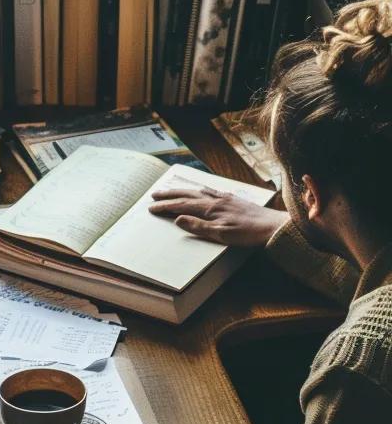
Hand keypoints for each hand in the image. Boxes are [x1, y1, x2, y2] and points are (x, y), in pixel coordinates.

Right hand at [148, 187, 288, 246]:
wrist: (273, 227)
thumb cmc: (248, 234)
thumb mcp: (221, 235)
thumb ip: (198, 226)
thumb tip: (178, 219)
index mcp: (209, 209)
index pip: (181, 206)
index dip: (165, 206)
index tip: (151, 207)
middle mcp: (215, 200)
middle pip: (186, 195)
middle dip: (169, 194)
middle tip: (154, 194)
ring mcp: (224, 198)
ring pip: (197, 191)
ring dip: (182, 190)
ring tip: (172, 189)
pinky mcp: (233, 200)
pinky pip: (211, 191)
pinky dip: (200, 189)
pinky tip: (201, 190)